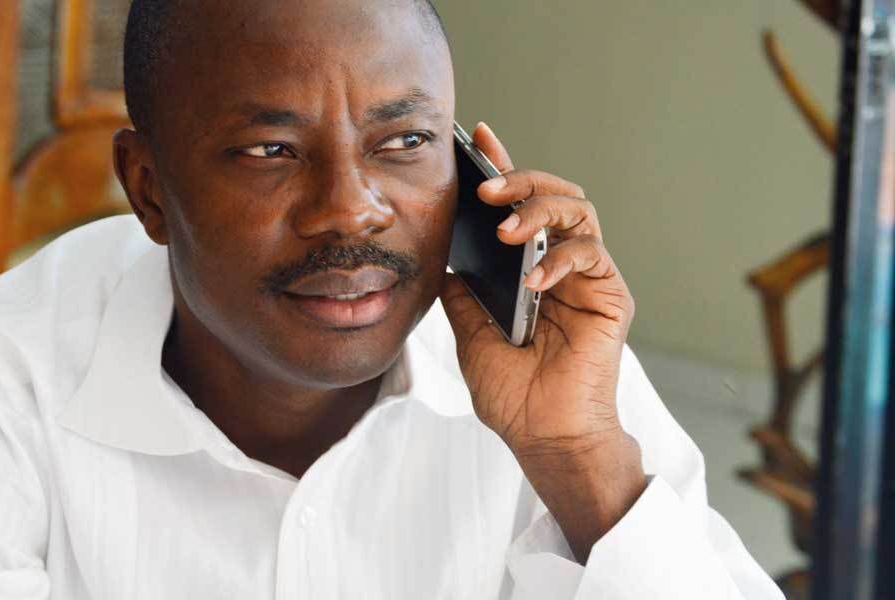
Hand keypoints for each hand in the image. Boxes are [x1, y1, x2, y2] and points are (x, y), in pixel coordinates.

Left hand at [439, 123, 645, 562]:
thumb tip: (443, 253)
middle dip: (519, 180)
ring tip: (506, 230)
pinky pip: (591, 255)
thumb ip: (462, 291)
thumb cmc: (511, 392)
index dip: (502, 168)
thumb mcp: (469, 333)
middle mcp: (560, 264)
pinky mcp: (610, 297)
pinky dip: (561, 259)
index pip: (517, 207)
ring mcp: (587, 278)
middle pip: (553, 195)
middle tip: (485, 187)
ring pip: (578, 212)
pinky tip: (533, 280)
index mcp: (527, 267)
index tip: (477, 135)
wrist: (542, 437)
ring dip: (539, 210)